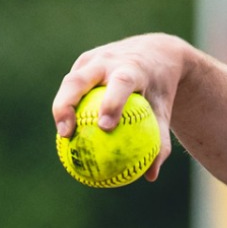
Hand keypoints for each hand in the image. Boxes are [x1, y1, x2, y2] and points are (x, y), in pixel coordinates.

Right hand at [52, 34, 191, 180]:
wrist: (155, 51)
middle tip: (66, 133)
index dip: (111, 103)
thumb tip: (151, 175)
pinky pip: (72, 86)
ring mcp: (93, 58)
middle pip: (80, 80)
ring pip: (70, 82)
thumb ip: (160, 140)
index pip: (121, 83)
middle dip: (67, 104)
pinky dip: (68, 106)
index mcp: (132, 67)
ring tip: (62, 135)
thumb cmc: (160, 87)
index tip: (105, 127)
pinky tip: (67, 129)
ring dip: (62, 108)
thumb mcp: (164, 110)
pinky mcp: (84, 61)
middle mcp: (109, 59)